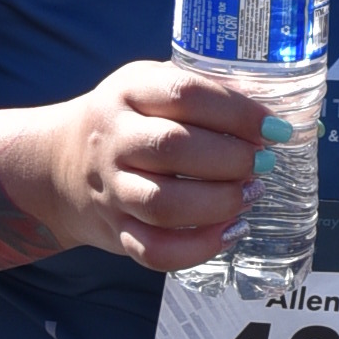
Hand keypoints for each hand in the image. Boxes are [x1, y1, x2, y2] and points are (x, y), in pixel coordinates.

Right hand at [15, 63, 267, 271]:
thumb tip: (278, 118)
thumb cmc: (129, 121)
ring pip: (164, 204)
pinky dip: (198, 248)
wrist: (61, 165)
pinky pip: (155, 251)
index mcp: (129, 91)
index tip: (274, 129)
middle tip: (262, 164)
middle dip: (231, 159)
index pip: (185, 93)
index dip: (237, 112)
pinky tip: (229, 232)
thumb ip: (205, 95)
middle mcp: (115, 138)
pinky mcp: (116, 231)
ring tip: (250, 195)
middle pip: (173, 148)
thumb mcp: (151, 88)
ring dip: (219, 203)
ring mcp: (112, 188)